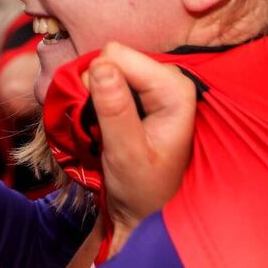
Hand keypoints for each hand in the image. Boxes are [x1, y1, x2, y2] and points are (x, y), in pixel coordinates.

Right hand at [86, 43, 196, 257]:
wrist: (144, 211)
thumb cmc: (142, 189)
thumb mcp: (126, 154)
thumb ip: (115, 109)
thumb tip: (100, 65)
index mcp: (175, 88)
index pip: (117, 56)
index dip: (96, 84)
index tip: (99, 121)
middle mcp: (167, 78)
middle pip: (110, 59)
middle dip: (94, 90)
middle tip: (100, 128)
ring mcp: (152, 84)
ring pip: (102, 69)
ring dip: (92, 98)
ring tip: (102, 130)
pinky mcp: (138, 92)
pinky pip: (103, 81)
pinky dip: (94, 101)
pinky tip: (102, 125)